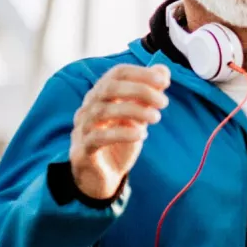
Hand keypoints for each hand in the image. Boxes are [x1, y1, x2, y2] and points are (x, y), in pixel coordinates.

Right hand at [69, 65, 170, 199]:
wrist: (103, 176)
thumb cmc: (120, 141)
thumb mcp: (138, 117)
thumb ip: (148, 95)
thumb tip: (163, 70)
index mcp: (101, 94)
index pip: (117, 73)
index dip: (141, 73)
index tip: (164, 81)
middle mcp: (89, 106)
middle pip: (109, 88)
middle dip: (139, 90)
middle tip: (163, 102)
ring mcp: (83, 127)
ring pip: (103, 111)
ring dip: (134, 111)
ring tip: (156, 118)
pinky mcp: (83, 149)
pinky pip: (99, 137)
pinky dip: (122, 133)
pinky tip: (141, 134)